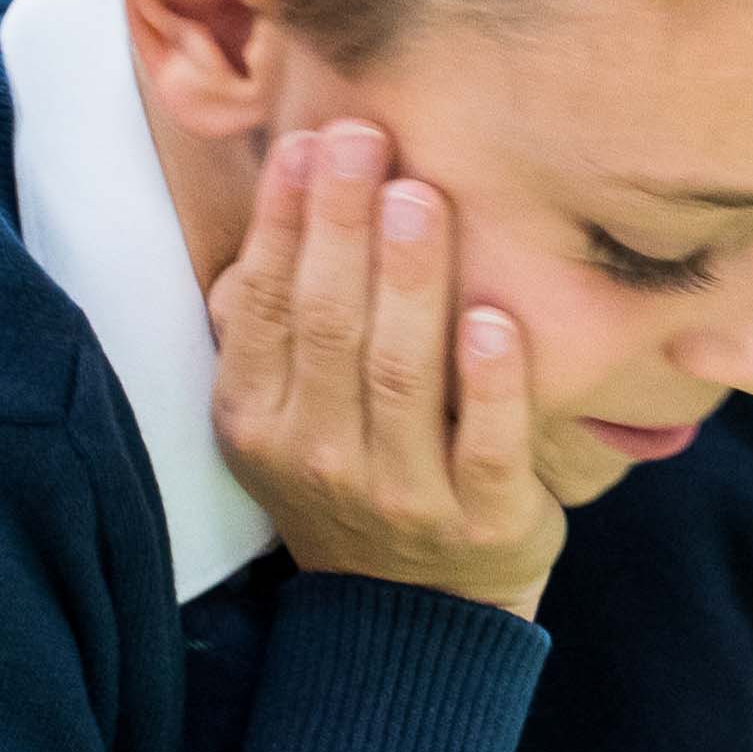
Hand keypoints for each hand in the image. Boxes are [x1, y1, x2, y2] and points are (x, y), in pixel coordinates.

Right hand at [208, 120, 562, 616]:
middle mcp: (316, 456)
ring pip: (400, 375)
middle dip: (343, 225)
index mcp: (256, 422)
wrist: (414, 613)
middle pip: (329, 326)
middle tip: (366, 138)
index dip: (285, 222)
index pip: (267, 307)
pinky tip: (496, 319)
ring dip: (411, 280)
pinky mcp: (480, 517)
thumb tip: (278, 200)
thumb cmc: (351, 476)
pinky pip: (484, 441)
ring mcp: (399, 491)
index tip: (309, 143)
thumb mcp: (283, 416)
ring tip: (422, 197)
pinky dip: (489, 381)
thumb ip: (273, 327)